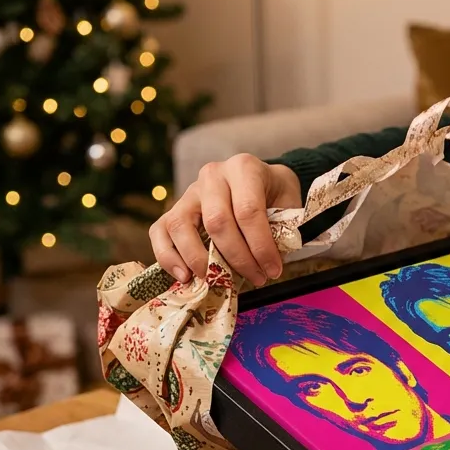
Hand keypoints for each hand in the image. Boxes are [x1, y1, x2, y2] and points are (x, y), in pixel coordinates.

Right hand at [150, 155, 300, 286]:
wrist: (262, 181)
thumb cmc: (276, 196)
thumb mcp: (289, 205)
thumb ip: (281, 230)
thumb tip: (266, 263)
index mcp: (243, 168)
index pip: (248, 211)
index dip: (261, 246)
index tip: (273, 270)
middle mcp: (212, 175)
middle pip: (217, 221)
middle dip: (236, 258)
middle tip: (255, 278)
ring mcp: (189, 191)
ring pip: (181, 225)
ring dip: (198, 260)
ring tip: (215, 280)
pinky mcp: (174, 208)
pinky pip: (160, 231)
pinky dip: (167, 256)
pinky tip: (184, 276)